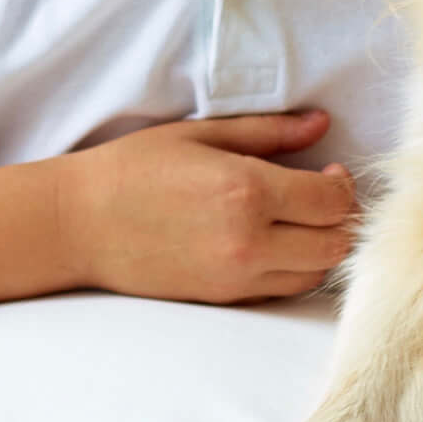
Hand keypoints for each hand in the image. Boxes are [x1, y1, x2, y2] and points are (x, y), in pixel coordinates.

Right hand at [61, 110, 359, 304]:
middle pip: (336, 243)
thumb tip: (321, 123)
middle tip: (322, 196)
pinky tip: (275, 243)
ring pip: (316, 273)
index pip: (333, 201)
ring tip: (300, 220)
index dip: (344, 186)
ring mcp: (236, 276)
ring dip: (322, 247)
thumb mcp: (200, 135)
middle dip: (341, 218)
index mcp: (247, 190)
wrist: (79, 224)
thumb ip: (268, 131)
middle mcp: (249, 240)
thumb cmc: (134, 169)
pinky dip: (294, 269)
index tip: (330, 170)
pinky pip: (282, 290)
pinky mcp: (223, 298)